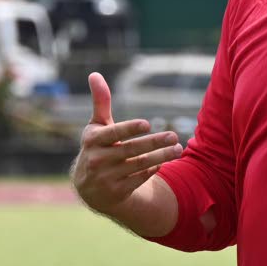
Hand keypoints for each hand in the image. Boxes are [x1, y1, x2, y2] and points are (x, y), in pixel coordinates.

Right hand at [71, 72, 180, 215]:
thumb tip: (95, 74)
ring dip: (161, 156)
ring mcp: (107, 177)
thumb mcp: (96, 126)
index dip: (129, 129)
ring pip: (139, 165)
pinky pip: (140, 178)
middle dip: (155, 142)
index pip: (113, 133)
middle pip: (131, 150)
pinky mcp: (118, 192)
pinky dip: (153, 169)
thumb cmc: (96, 148)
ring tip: (178, 148)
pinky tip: (164, 161)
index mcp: (93, 140)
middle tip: (173, 136)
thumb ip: (100, 102)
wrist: (88, 188)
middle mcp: (98, 159)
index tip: (147, 124)